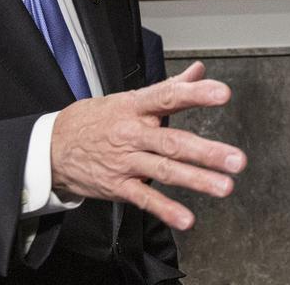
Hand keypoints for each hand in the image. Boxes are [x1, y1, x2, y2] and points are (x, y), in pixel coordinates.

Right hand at [49, 61, 245, 229]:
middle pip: (173, 141)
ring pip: (164, 170)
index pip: (168, 97)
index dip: (196, 94)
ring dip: (196, 180)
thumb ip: (169, 87)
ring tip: (224, 186)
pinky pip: (144, 199)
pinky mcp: (118, 186)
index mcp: (136, 106)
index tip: (222, 93)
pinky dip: (166, 210)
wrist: (53, 146)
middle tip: (236, 159)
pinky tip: (186, 219)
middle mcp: (132, 133)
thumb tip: (199, 71)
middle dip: (206, 152)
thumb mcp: (128, 97)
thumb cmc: (97, 119)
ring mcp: (125, 161)